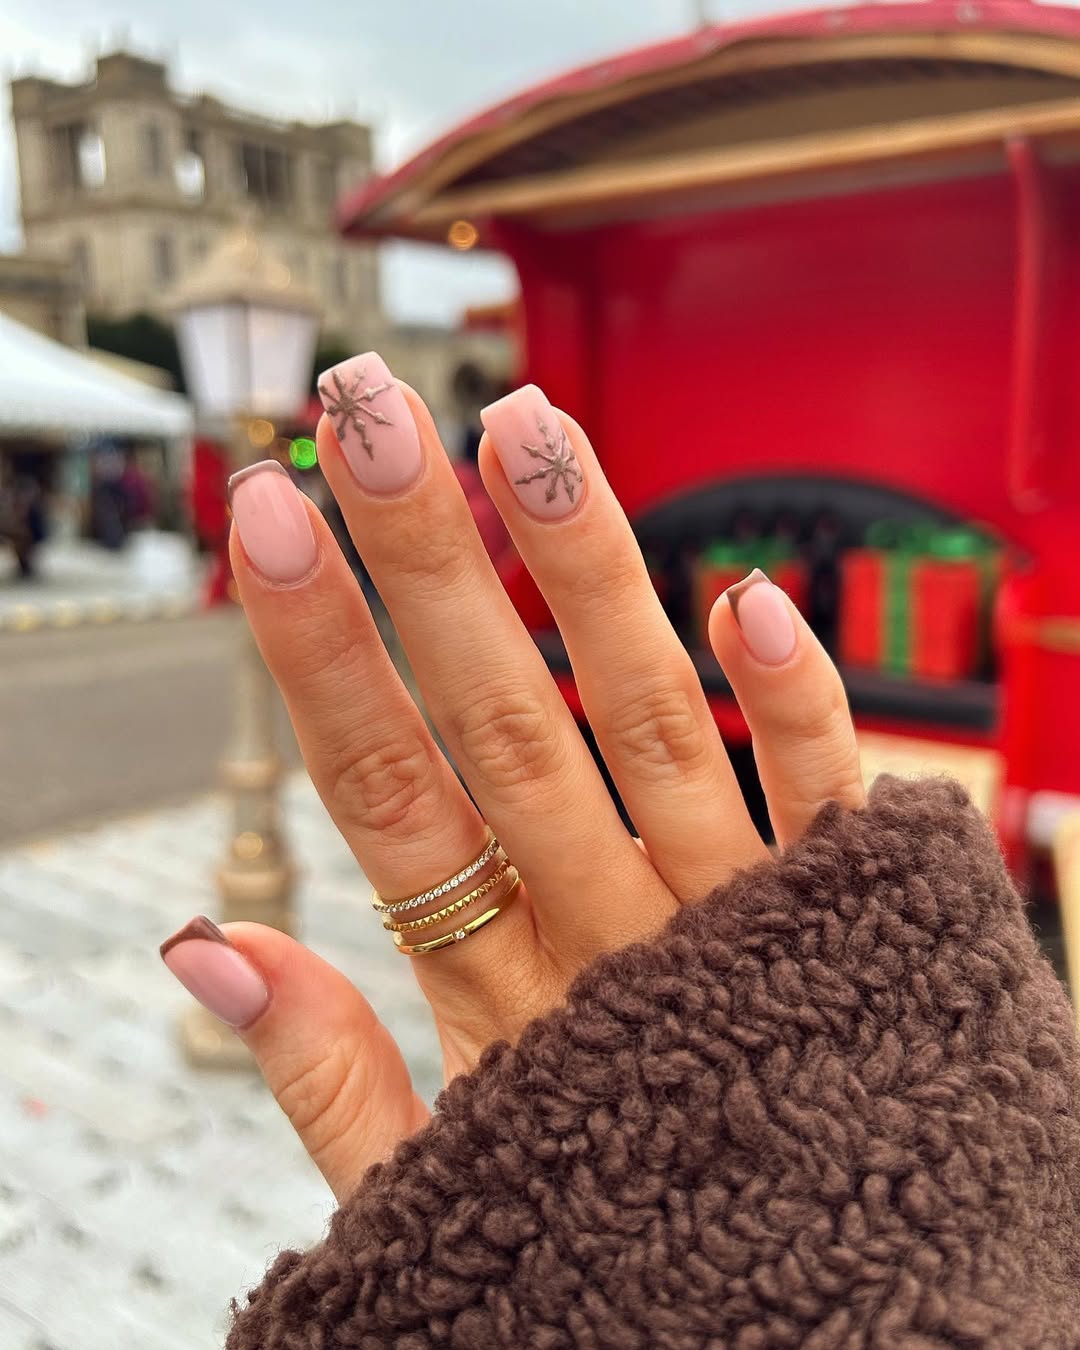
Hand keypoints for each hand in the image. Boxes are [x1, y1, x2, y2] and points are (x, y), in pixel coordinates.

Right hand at [161, 356, 863, 1202]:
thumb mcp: (442, 1191)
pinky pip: (828, 807)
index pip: (386, 796)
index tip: (269, 514)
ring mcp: (737, 928)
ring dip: (587, 575)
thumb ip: (326, 1075)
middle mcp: (617, 943)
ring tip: (529, 427)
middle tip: (371, 408)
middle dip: (431, 564)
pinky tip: (753, 593)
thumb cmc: (618, 1258)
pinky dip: (795, 704)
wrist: (828, 1333)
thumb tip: (196, 950)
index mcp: (502, 1002)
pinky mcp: (846, 929)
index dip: (323, 653)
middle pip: (505, 724)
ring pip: (648, 725)